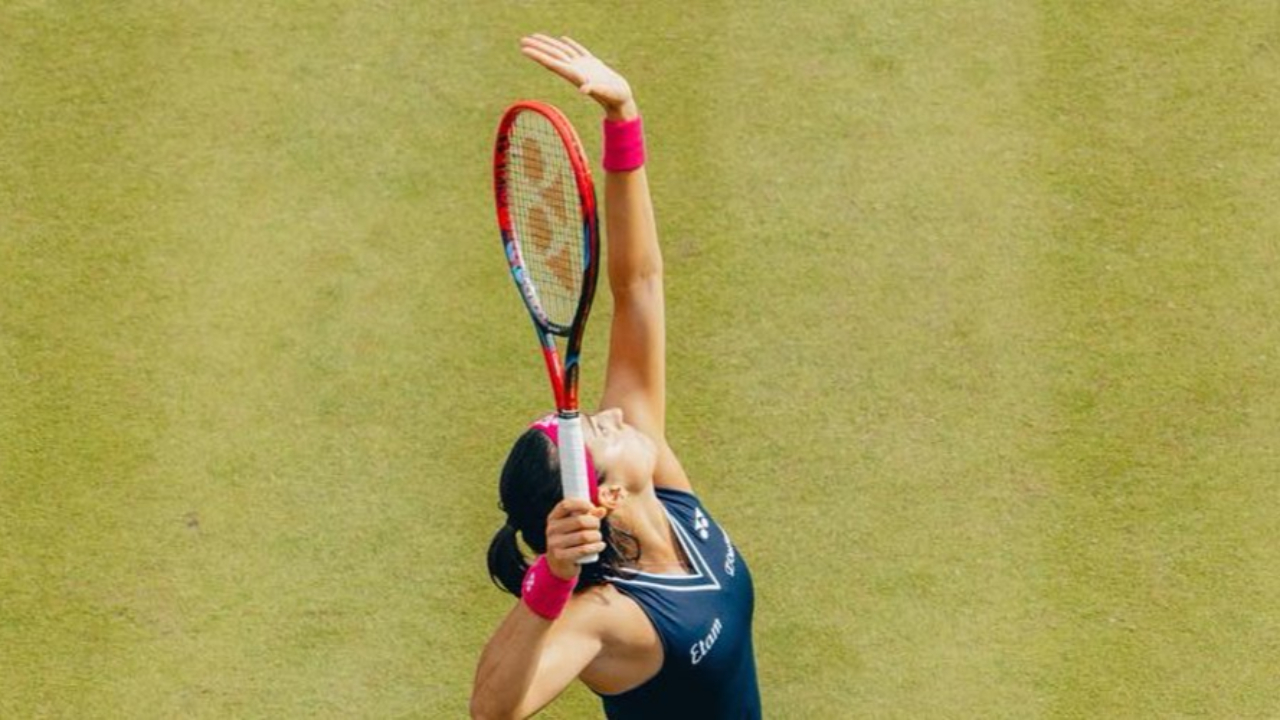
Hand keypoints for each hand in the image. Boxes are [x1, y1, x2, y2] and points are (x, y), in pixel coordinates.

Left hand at [520, 34, 637, 119]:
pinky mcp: (593, 64)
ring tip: (536, 37)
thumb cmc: (614, 98)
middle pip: (553, 56)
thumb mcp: (605, 92)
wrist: (622, 101)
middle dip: (538, 47)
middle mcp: (576, 70)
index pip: (552, 62)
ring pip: (563, 51)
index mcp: (575, 75)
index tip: (524, 49)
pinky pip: (578, 50)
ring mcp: (584, 67)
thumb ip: (594, 88)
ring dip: (549, 44)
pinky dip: (570, 43)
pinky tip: (563, 38)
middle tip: (523, 39)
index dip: (538, 55)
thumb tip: (584, 89)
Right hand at [544, 498, 607, 579]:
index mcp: (553, 518)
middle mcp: (552, 529)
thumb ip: (588, 516)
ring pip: (584, 536)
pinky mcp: (561, 557)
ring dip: (597, 536)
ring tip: (598, 538)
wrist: (559, 565)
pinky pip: (584, 550)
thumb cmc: (570, 541)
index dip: (582, 504)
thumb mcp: (575, 527)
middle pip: (580, 521)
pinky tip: (601, 545)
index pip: (566, 505)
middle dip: (594, 523)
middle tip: (597, 527)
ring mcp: (555, 544)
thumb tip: (602, 510)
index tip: (592, 508)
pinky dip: (596, 547)